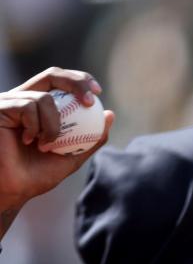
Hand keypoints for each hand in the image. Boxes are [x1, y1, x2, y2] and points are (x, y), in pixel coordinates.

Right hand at [0, 67, 113, 211]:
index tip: (98, 93)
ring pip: (45, 98)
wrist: (14, 188)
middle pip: (52, 75)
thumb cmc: (37, 175)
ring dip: (54, 125)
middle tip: (90, 101)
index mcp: (38, 108)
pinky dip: (36, 125)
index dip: (80, 81)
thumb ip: (91, 138)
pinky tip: (28, 141)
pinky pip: (28, 106)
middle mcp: (22, 99)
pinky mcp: (0, 107)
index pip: (60, 83)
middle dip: (76, 82)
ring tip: (45, 145)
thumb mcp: (72, 156)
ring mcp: (9, 102)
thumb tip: (110, 115)